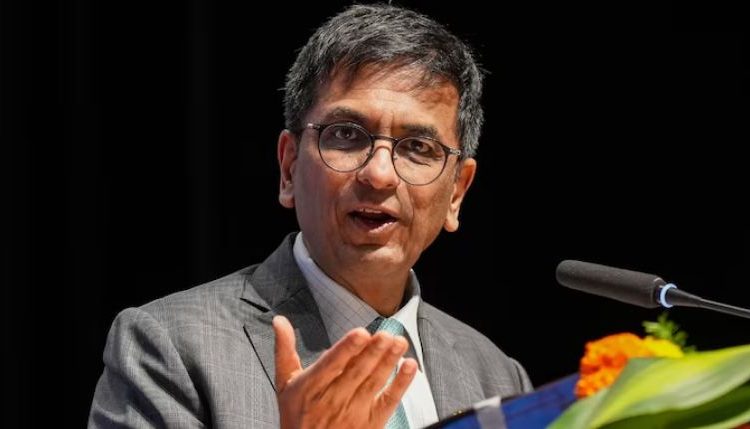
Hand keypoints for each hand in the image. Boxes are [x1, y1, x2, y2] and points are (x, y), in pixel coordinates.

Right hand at [273, 315, 416, 428]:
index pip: (331, 365)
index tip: (360, 333)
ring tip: (399, 343)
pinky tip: (410, 367)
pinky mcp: (371, 422)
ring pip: (374, 383)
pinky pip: (389, 401)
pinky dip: (401, 384)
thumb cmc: (296, 418)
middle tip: (386, 335)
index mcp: (311, 387)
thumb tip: (280, 321)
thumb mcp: (284, 384)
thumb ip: (284, 351)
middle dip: (372, 352)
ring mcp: (353, 412)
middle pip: (356, 372)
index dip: (347, 349)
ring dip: (388, 362)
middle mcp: (332, 399)